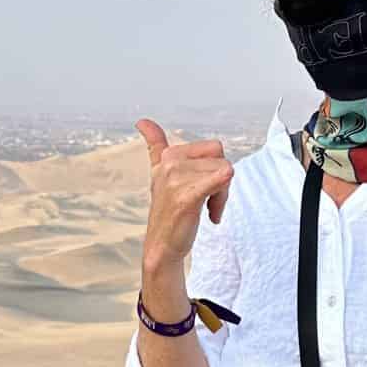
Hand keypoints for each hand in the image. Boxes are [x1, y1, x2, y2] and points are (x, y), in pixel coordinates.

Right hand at [136, 118, 233, 266]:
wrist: (162, 246)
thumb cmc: (169, 210)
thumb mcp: (161, 174)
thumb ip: (154, 145)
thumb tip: (142, 120)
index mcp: (169, 155)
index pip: (214, 148)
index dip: (216, 169)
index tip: (203, 188)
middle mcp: (170, 163)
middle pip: (221, 158)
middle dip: (222, 182)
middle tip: (209, 202)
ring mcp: (176, 179)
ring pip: (225, 172)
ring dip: (222, 197)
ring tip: (206, 211)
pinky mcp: (186, 196)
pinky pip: (221, 179)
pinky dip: (222, 196)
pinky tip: (212, 215)